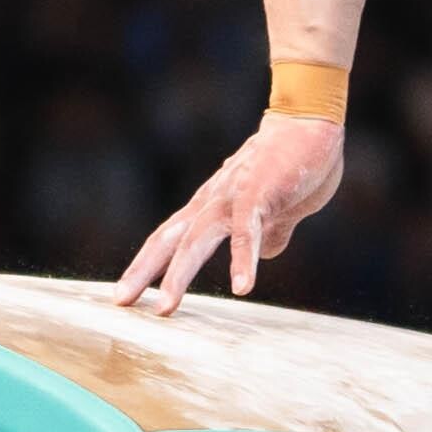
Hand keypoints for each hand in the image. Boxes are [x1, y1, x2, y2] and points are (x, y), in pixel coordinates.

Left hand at [115, 111, 346, 311]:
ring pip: (196, 239)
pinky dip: (243, 259)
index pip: (167, 239)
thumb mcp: (277, 210)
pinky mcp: (259, 194)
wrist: (310, 124)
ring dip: (178, 274)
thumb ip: (267, 232)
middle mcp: (211, 201)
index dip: (145, 266)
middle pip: (168, 240)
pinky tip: (242, 287)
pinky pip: (246, 231)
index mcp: (210, 206)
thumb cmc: (293, 164)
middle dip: (142, 271)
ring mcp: (232, 196)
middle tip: (120, 302)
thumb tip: (264, 254)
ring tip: (165, 307)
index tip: (125, 295)